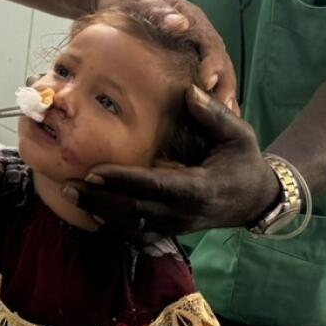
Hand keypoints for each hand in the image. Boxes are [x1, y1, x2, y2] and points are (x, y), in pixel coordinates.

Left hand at [64, 85, 277, 235]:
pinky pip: (140, 235)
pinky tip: (93, 212)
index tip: (95, 172)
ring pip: (133, 225)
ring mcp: (178, 225)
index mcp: (200, 188)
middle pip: (136, 210)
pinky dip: (114, 226)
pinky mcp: (173, 229)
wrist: (256, 199)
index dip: (123, 180)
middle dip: (100, 199)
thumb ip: (213, 113)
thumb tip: (189, 90)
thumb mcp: (239, 133)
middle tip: (68, 185)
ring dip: (100, 212)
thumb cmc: (244, 161)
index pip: (155, 186)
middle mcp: (185, 212)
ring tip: (71, 195)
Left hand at [97, 0, 237, 110]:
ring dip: (222, 97)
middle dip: (224, 86)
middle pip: (221, 63)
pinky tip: (208, 123)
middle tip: (224, 111)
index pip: (210, 43)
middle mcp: (199, 36)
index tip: (207, 82)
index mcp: (192, 19)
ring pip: (217, 75)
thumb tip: (180, 24)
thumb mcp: (138, 0)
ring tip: (226, 122)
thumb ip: (157, 10)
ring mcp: (194, 51)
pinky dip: (209, 100)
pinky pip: (202, 82)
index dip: (213, 63)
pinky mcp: (185, 64)